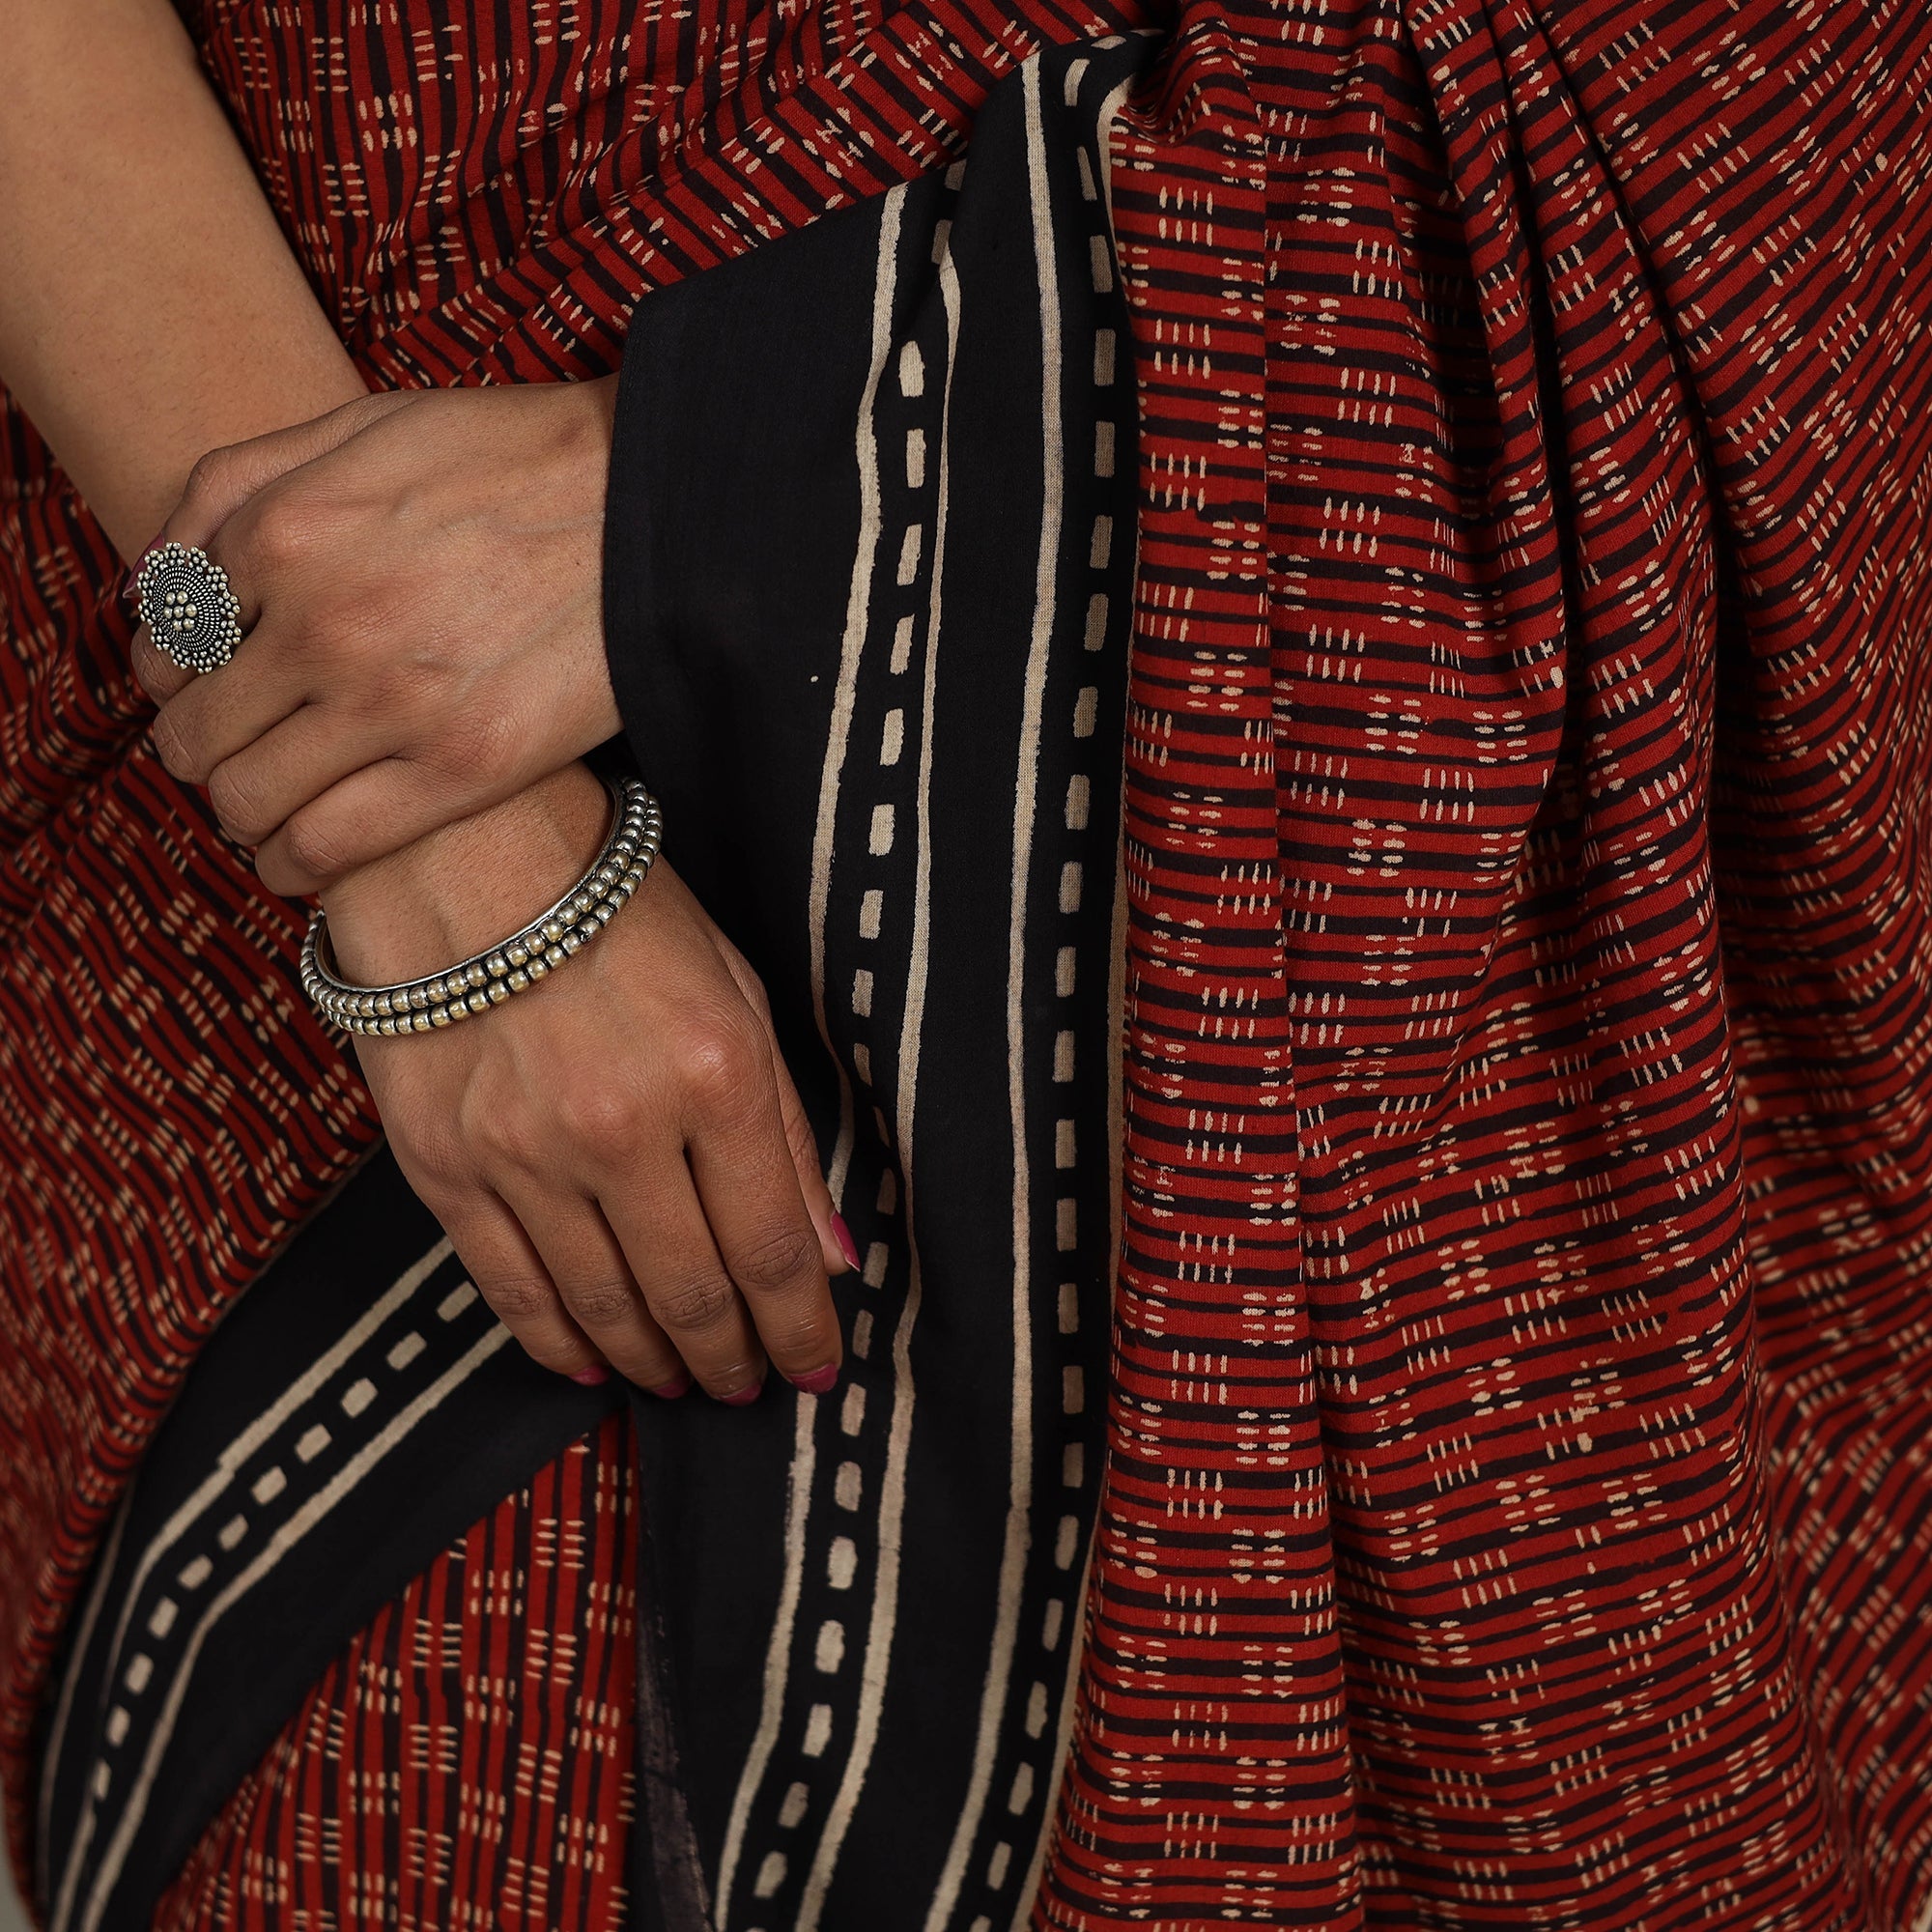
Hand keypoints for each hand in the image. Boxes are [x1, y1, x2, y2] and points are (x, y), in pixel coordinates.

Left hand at [132, 380, 622, 895]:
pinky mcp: (460, 769)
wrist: (657, 507)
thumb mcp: (360, 425)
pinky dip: (289, 863)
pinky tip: (299, 857)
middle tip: (232, 756)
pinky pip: (325, 847)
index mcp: (283, 532)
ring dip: (238, 811)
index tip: (207, 690)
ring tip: (266, 810)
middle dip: (199, 749)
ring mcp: (388, 704)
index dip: (176, 674)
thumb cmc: (516, 458)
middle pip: (194, 730)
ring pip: (244, 797)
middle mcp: (318, 623)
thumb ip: (238, 484)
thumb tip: (154, 578)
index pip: (168, 638)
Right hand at [326, 761, 853, 1400]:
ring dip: (655, 1361)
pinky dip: (560, 1342)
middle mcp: (622, 1128)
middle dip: (735, 1358)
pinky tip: (594, 1364)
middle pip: (694, 1294)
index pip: (774, 1247)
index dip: (802, 1327)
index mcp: (714, 1075)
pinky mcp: (445, 1168)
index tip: (817, 1367)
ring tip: (684, 1381)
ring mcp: (525, 1155)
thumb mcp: (736, 996)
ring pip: (605, 1307)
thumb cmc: (618, 913)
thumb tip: (831, 1254)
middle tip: (751, 1386)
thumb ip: (786, 1130)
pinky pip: (511, 1291)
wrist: (459, 856)